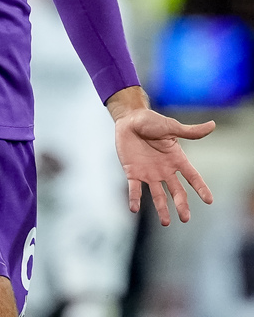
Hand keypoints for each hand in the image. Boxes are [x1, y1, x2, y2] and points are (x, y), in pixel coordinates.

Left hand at [113, 108, 214, 225]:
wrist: (129, 119)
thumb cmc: (151, 121)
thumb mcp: (171, 126)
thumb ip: (190, 131)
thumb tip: (213, 125)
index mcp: (176, 159)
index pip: (192, 176)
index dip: (201, 187)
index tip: (209, 200)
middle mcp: (165, 170)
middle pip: (177, 191)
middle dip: (181, 205)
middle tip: (185, 218)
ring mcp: (149, 173)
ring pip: (158, 195)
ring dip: (161, 208)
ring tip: (166, 222)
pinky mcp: (133, 173)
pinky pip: (134, 189)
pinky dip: (134, 199)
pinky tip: (134, 209)